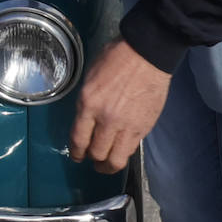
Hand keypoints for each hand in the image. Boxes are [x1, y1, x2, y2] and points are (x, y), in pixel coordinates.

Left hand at [69, 39, 171, 173]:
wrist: (146, 54)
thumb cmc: (116, 58)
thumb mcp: (91, 76)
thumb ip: (87, 101)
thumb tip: (86, 118)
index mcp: (89, 102)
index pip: (78, 138)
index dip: (75, 152)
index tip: (76, 155)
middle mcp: (106, 119)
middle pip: (96, 152)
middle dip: (91, 159)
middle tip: (90, 159)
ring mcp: (126, 126)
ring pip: (114, 160)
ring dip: (107, 166)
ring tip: (105, 165)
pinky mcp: (143, 129)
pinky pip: (129, 151)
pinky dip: (122, 155)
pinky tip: (119, 152)